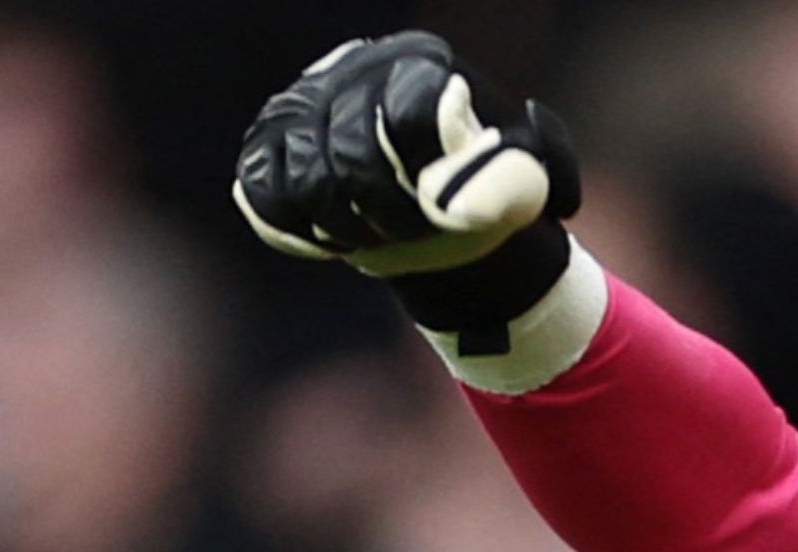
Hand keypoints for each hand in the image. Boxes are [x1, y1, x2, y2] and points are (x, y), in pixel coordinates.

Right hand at [233, 30, 578, 276]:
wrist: (441, 203)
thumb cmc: (496, 186)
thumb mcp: (537, 179)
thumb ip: (533, 175)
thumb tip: (463, 201)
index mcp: (426, 65)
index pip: (408, 120)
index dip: (426, 183)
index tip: (446, 214)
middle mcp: (357, 68)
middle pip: (350, 151)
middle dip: (384, 211)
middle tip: (407, 234)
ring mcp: (304, 100)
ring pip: (302, 172)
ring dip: (341, 225)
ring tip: (372, 238)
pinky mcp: (268, 139)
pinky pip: (260, 185)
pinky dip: (294, 225)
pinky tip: (329, 240)